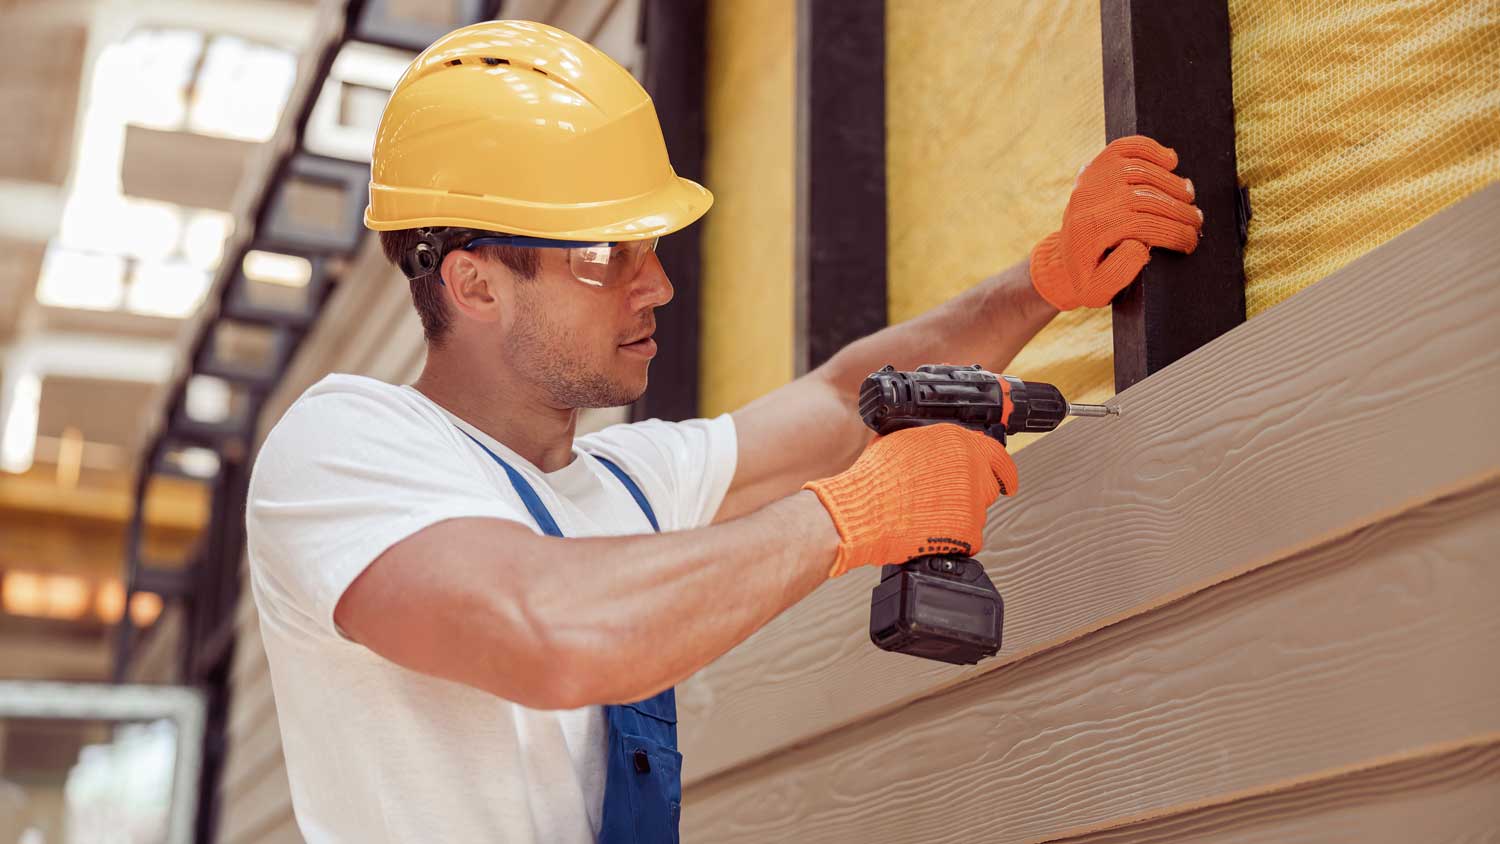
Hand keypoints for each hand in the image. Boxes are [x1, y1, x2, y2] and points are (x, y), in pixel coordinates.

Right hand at [802, 424, 1017, 577]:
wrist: (866, 512)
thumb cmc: (875, 479)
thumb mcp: (902, 441)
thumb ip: (930, 442)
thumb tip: (933, 448)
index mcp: (958, 441)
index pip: (997, 453)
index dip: (1002, 469)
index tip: (1007, 480)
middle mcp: (972, 467)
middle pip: (987, 485)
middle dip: (969, 495)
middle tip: (944, 501)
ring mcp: (973, 501)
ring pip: (976, 513)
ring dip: (957, 516)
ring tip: (925, 516)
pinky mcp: (968, 532)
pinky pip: (967, 538)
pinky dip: (952, 539)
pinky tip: (928, 532)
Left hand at [1030, 136, 1202, 309]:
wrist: (1064, 259)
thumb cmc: (1088, 277)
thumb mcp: (1098, 291)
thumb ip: (1118, 274)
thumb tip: (1139, 245)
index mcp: (1090, 231)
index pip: (1143, 225)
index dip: (1175, 234)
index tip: (1191, 243)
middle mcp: (1089, 200)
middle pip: (1146, 197)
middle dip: (1179, 211)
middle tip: (1197, 222)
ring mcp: (1092, 179)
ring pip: (1142, 172)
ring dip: (1173, 184)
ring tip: (1189, 200)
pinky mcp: (1096, 166)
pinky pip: (1127, 147)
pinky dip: (1152, 149)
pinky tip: (1171, 161)